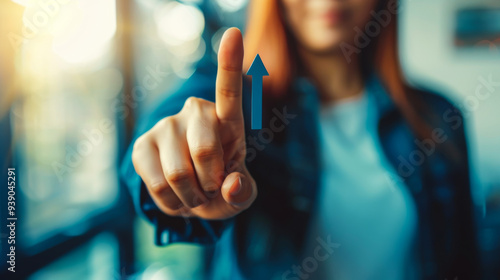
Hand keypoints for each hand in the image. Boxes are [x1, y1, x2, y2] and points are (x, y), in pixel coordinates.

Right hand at [131, 28, 256, 219]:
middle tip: (212, 188)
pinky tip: (176, 195)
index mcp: (227, 119)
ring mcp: (165, 126)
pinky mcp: (142, 146)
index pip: (228, 91)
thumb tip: (229, 186)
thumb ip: (242, 191)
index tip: (232, 35)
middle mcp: (195, 113)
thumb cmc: (222, 188)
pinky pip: (155, 183)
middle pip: (204, 152)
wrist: (193, 199)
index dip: (229, 64)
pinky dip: (171, 201)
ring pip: (178, 173)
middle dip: (211, 183)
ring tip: (194, 193)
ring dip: (191, 196)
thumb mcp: (241, 194)